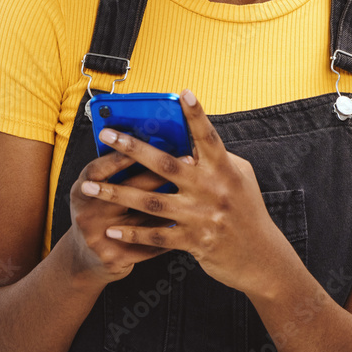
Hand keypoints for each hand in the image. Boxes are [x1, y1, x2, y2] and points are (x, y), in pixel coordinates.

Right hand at [68, 147, 194, 285]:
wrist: (86, 258)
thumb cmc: (99, 213)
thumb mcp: (97, 191)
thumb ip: (117, 172)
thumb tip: (152, 143)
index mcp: (81, 192)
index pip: (98, 170)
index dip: (120, 156)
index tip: (147, 140)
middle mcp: (87, 214)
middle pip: (125, 190)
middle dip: (158, 174)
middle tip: (187, 159)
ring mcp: (99, 238)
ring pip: (142, 217)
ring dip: (170, 203)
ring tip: (196, 191)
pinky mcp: (115, 258)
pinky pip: (150, 242)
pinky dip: (170, 231)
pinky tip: (191, 220)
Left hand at [81, 90, 285, 295]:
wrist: (262, 258)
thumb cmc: (249, 212)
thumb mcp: (241, 178)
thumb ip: (218, 159)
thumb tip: (188, 143)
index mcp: (225, 169)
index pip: (208, 137)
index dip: (196, 115)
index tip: (183, 93)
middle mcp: (212, 189)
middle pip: (165, 165)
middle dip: (132, 149)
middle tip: (107, 135)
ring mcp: (201, 216)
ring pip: (151, 202)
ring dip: (116, 195)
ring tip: (89, 188)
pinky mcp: (193, 241)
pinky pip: (156, 236)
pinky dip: (132, 234)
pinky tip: (111, 230)